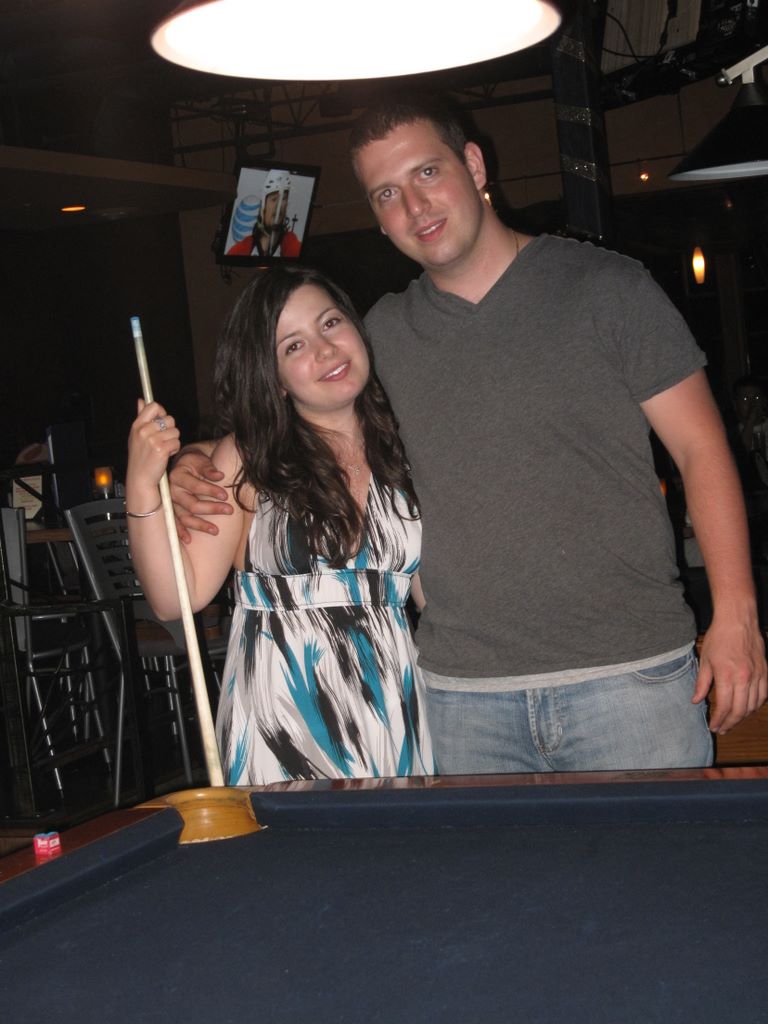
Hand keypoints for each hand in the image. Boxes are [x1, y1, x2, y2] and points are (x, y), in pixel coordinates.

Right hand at [127, 400, 180, 494]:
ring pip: (175, 432)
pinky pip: (177, 443)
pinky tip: (166, 455)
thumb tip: (141, 400)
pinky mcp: (161, 449)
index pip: (154, 406)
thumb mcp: (136, 436)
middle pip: (169, 419)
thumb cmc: (140, 457)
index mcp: (137, 425)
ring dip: (173, 441)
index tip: (162, 422)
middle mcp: (143, 431)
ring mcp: (152, 440)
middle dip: (170, 430)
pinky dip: (174, 450)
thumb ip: (140, 416)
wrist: (140, 478)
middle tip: (163, 440)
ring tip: (163, 449)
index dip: (162, 413)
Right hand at [168, 445, 232, 542]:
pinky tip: (188, 539)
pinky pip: (175, 523)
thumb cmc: (194, 464)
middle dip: (212, 508)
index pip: (195, 486)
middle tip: (229, 510)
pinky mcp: (172, 512)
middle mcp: (172, 491)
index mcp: (178, 476)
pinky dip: (181, 531)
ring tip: (215, 531)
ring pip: (185, 517)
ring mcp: (171, 503)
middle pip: (192, 504)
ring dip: (200, 525)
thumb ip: (208, 468)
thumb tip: (219, 475)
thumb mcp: (201, 461)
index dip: (210, 490)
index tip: (225, 495)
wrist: (184, 466)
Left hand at [693, 617, 767, 732]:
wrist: (738, 620)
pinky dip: (755, 706)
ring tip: (732, 721)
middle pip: (739, 710)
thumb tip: (696, 701)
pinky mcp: (765, 672)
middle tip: (722, 729)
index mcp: (727, 675)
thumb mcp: (705, 660)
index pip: (724, 706)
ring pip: (753, 706)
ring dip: (742, 717)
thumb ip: (702, 683)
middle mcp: (744, 678)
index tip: (713, 726)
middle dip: (730, 723)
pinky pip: (763, 695)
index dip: (718, 720)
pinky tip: (747, 709)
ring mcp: (757, 675)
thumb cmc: (719, 638)